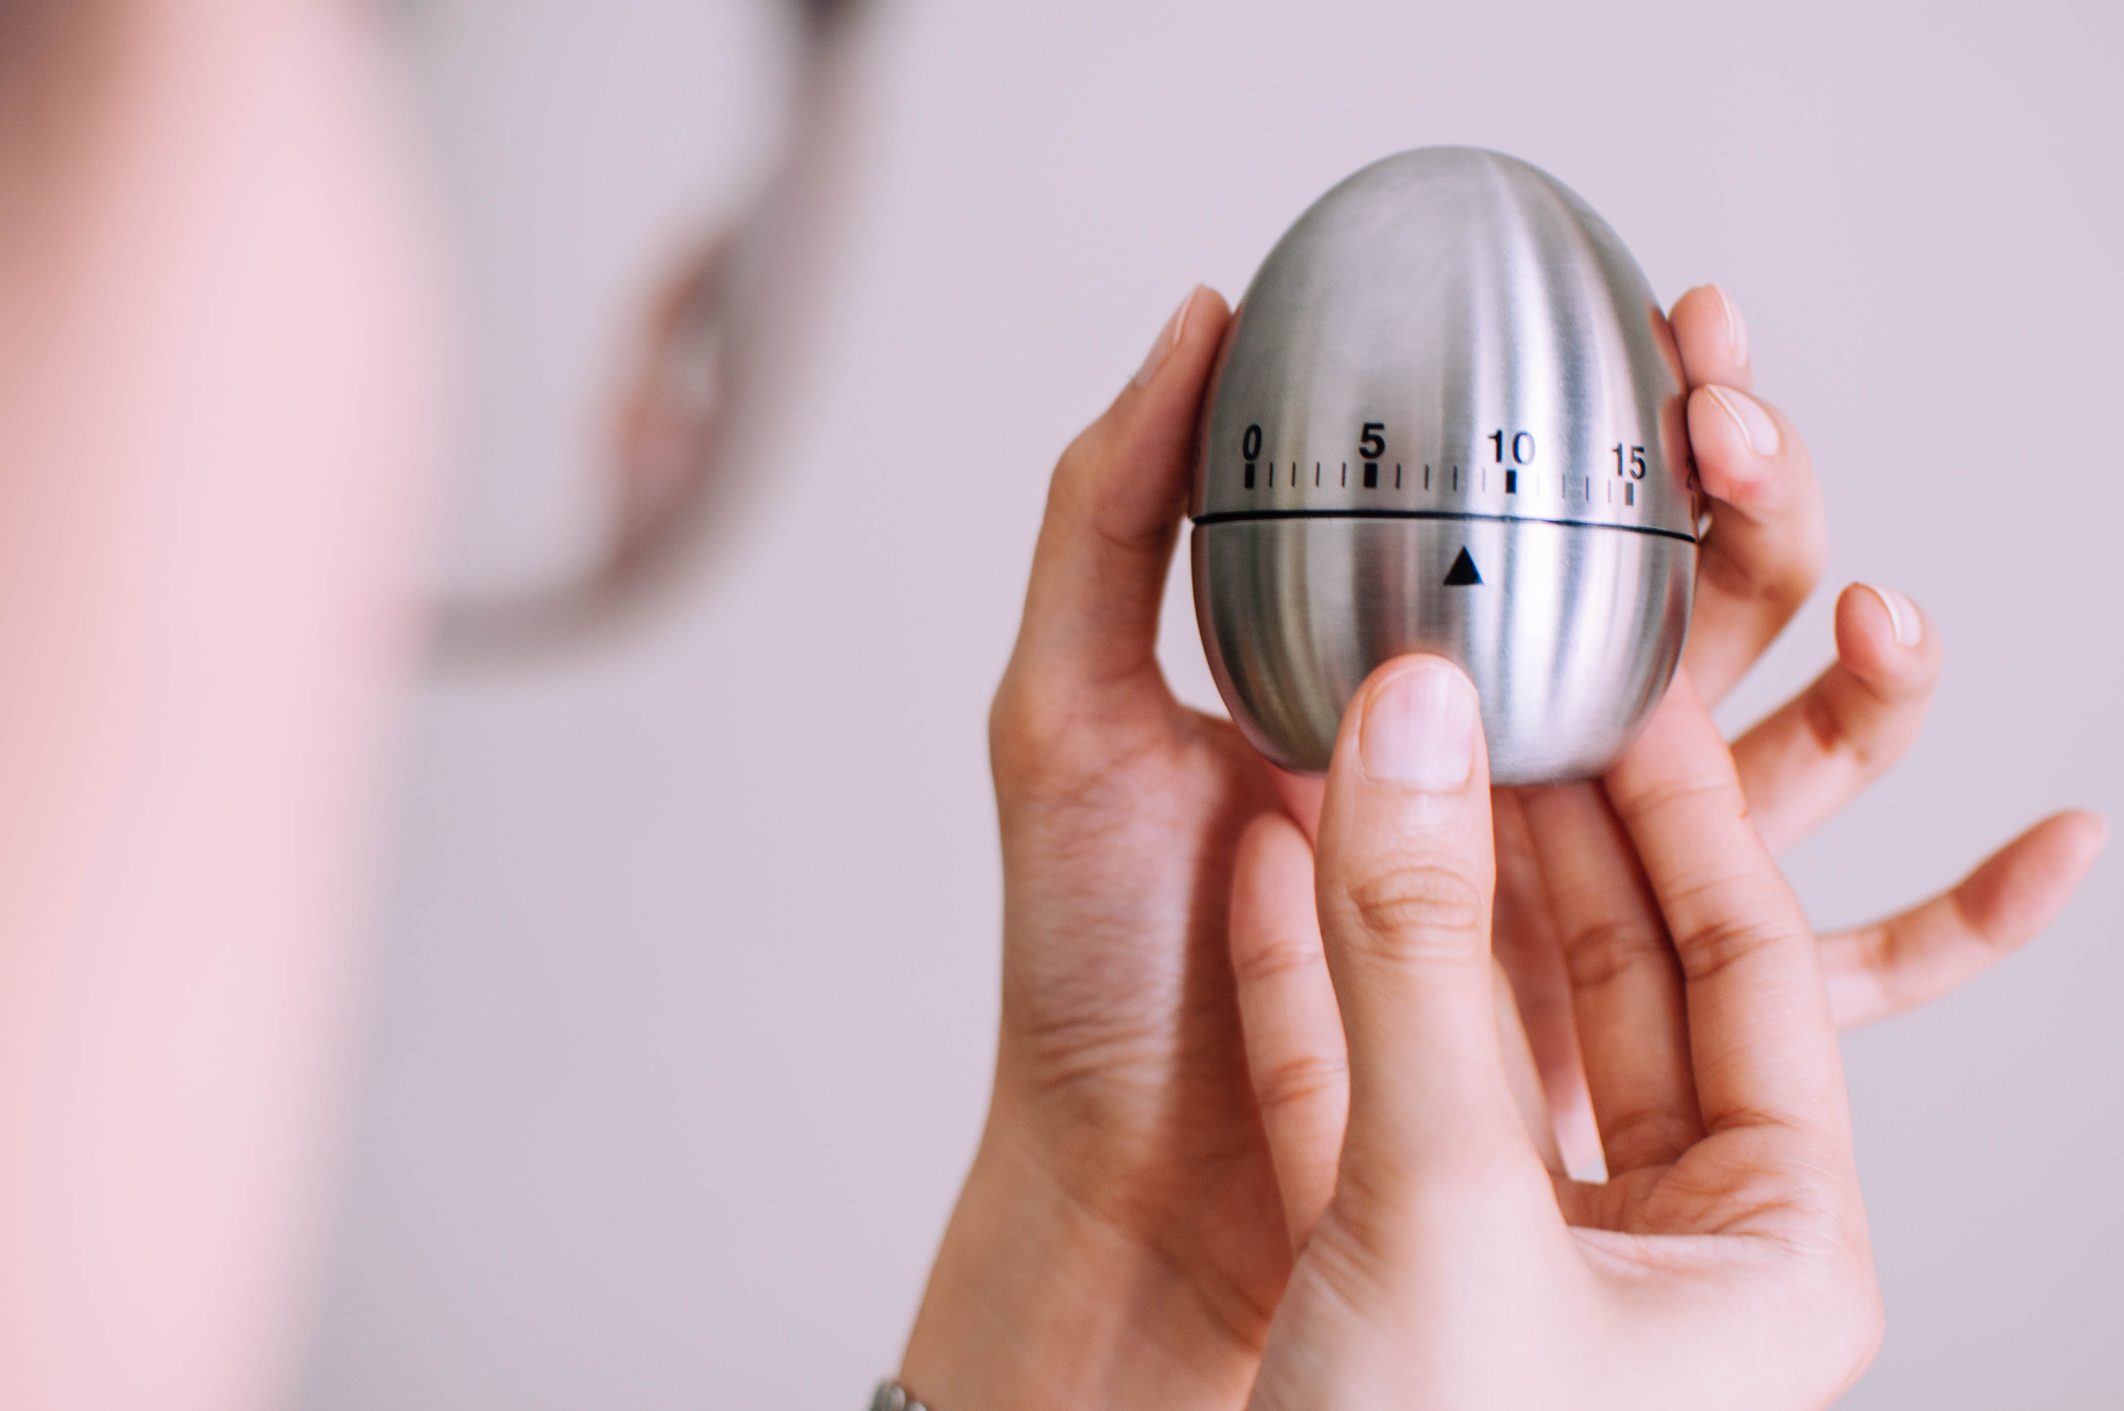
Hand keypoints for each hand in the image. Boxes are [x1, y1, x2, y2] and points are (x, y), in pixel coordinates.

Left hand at [898, 285, 2097, 1408]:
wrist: (1134, 1191)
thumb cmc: (1092, 971)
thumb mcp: (1067, 712)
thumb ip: (1116, 521)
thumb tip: (1202, 315)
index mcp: (1409, 685)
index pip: (1564, 524)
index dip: (1635, 423)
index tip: (1682, 331)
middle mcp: (1518, 776)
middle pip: (1701, 614)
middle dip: (1756, 511)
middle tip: (1742, 442)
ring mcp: (1591, 903)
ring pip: (1794, 760)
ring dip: (1874, 673)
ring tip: (1882, 620)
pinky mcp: (1646, 1034)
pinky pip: (1846, 971)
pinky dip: (1967, 914)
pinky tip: (2047, 846)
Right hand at [1244, 659, 1880, 1410]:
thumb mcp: (1441, 1206)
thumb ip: (1418, 957)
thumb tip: (1415, 729)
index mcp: (1766, 1252)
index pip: (1746, 973)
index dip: (1677, 814)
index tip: (1614, 688)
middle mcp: (1660, 1256)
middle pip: (1612, 993)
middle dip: (1537, 845)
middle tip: (1483, 707)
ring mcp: (1519, 1266)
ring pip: (1475, 1038)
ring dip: (1411, 906)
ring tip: (1374, 768)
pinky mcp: (1391, 1282)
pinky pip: (1364, 1102)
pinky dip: (1315, 993)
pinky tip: (1273, 883)